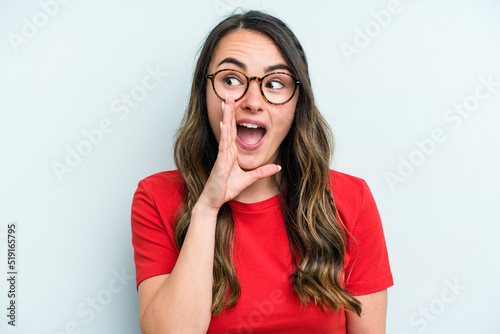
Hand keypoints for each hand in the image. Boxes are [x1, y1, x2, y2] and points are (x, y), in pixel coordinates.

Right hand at [198, 96, 280, 211]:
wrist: (214, 201)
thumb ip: (262, 172)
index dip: (232, 116)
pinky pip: (224, 145)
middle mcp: (226, 151)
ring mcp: (223, 155)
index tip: (232, 103)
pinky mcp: (221, 162)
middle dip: (228, 110)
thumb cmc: (225, 189)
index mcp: (231, 152)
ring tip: (225, 101)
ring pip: (225, 131)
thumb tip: (278, 167)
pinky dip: (225, 133)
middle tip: (228, 94)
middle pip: (228, 126)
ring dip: (226, 115)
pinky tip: (224, 122)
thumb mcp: (249, 179)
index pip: (233, 130)